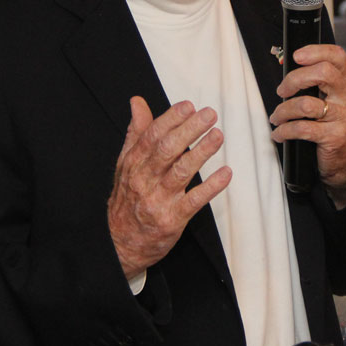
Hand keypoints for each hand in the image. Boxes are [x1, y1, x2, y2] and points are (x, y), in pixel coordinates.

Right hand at [107, 97, 230, 279]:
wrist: (119, 243)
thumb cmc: (127, 200)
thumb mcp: (125, 164)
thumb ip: (136, 132)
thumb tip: (138, 102)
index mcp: (134, 163)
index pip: (152, 135)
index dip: (171, 118)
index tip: (189, 106)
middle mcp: (144, 179)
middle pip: (167, 149)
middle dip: (189, 130)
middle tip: (209, 115)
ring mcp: (158, 200)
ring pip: (181, 171)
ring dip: (201, 152)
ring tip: (218, 136)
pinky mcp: (172, 219)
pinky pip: (194, 201)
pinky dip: (211, 187)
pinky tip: (226, 174)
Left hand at [269, 44, 345, 206]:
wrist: (343, 157)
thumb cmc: (330, 122)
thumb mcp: (328, 97)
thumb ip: (314, 81)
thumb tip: (286, 67)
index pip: (336, 56)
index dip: (315, 51)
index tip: (296, 56)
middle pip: (323, 73)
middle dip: (294, 79)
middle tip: (282, 90)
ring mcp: (343, 116)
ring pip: (306, 104)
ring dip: (283, 110)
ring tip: (277, 117)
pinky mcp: (334, 136)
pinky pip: (302, 128)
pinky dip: (284, 131)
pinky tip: (280, 133)